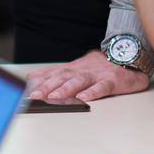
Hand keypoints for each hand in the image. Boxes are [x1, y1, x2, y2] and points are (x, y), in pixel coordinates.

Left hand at [25, 50, 148, 102]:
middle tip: (35, 96)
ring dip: (66, 89)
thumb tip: (31, 77)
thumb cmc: (100, 66)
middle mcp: (82, 70)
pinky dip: (93, 92)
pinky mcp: (112, 80)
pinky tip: (84, 98)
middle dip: (47, 86)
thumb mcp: (75, 68)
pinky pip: (102, 86)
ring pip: (79, 81)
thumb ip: (55, 73)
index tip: (25, 91)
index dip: (39, 82)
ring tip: (55, 97)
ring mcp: (97, 75)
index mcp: (73, 69)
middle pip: (62, 77)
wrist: (128, 55)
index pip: (52, 74)